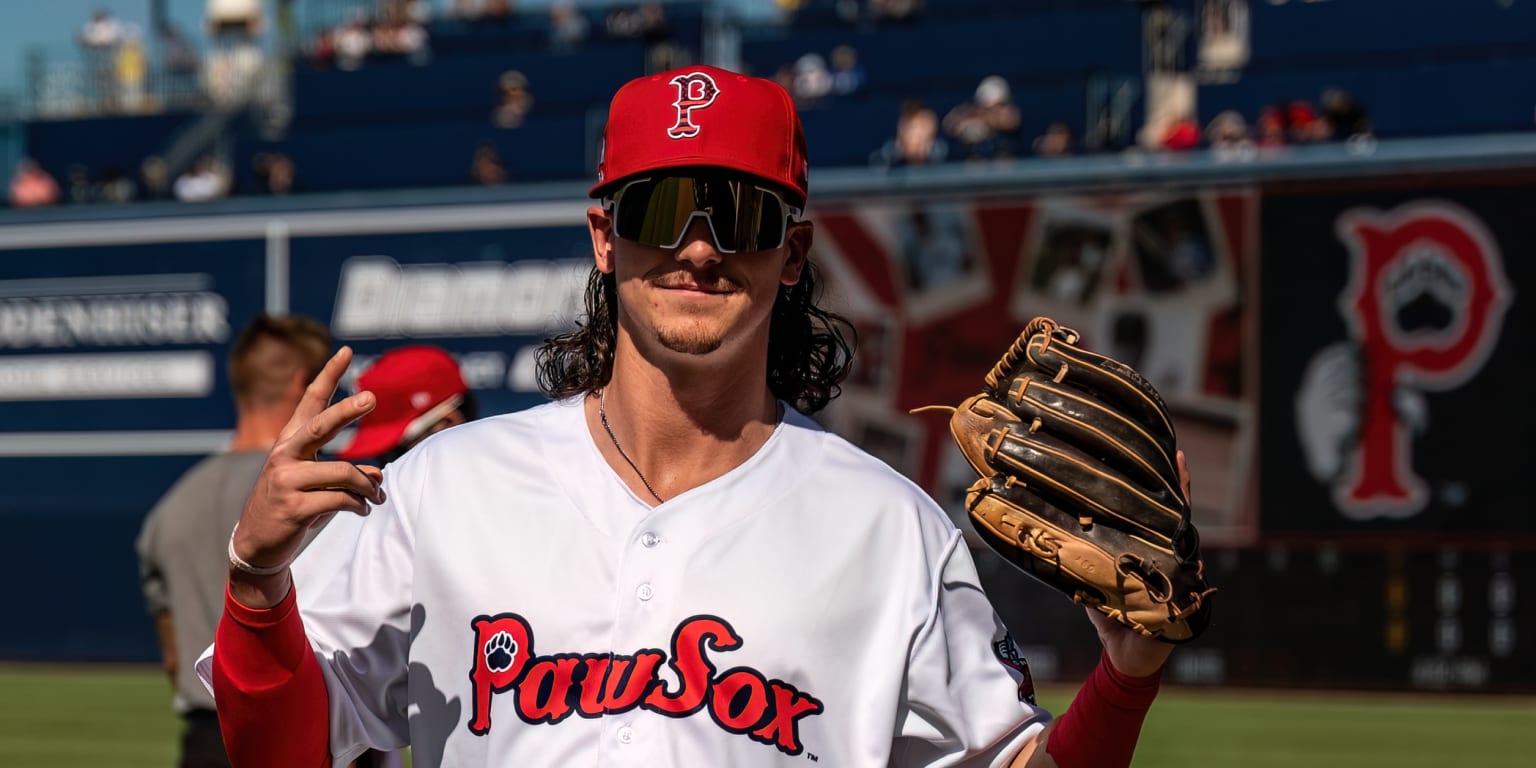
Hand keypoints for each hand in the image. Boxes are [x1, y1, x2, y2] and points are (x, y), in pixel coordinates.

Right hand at [229, 346, 385, 607]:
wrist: (257, 545)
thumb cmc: (292, 507)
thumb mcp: (316, 484)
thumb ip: (346, 474)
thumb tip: (380, 474)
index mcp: (290, 442)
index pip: (309, 401)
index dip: (328, 375)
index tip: (346, 350)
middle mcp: (285, 455)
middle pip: (321, 426)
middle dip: (348, 411)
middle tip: (372, 398)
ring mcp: (287, 481)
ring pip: (344, 473)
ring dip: (369, 487)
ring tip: (377, 497)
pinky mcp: (294, 507)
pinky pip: (340, 500)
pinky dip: (359, 505)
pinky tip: (363, 510)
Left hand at [1085, 450, 1191, 676]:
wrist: (1125, 656)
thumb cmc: (1112, 617)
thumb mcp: (1095, 583)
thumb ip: (1085, 561)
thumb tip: (1055, 539)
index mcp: (1145, 552)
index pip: (1155, 515)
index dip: (1160, 489)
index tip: (1162, 457)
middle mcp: (1166, 558)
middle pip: (1175, 519)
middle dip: (1177, 489)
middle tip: (1175, 457)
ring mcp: (1179, 574)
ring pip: (1184, 540)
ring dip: (1182, 514)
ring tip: (1181, 480)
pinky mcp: (1182, 595)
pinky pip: (1188, 574)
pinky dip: (1190, 562)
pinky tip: (1193, 549)